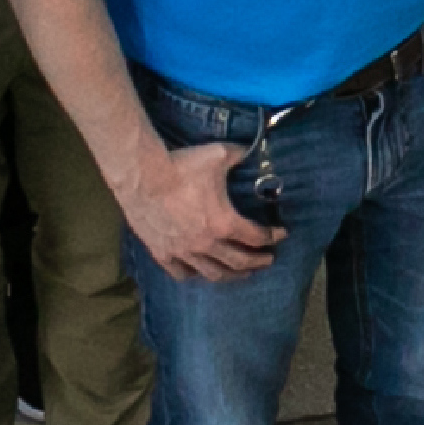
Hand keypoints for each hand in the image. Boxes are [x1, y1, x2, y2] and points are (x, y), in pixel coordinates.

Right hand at [121, 139, 273, 280]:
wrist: (143, 175)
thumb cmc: (182, 166)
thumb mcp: (219, 155)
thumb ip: (240, 155)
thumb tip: (252, 149)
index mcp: (224, 223)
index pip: (256, 236)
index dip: (272, 236)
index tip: (281, 234)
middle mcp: (207, 244)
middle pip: (240, 261)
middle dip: (258, 262)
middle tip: (268, 260)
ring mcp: (184, 252)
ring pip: (213, 273)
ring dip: (232, 275)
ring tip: (241, 274)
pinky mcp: (162, 252)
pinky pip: (181, 273)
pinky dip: (194, 275)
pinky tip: (199, 273)